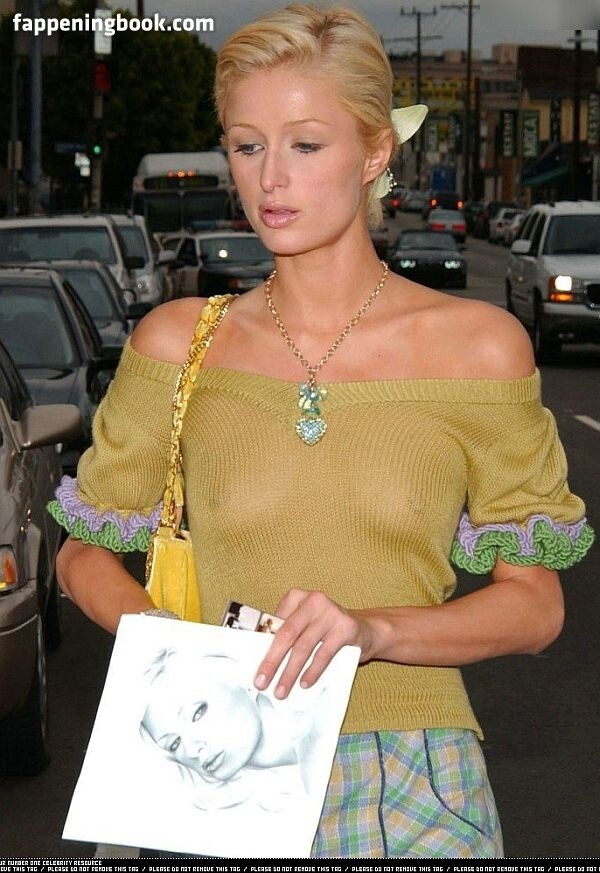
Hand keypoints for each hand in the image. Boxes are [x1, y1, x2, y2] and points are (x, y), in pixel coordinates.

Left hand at [253, 588, 375, 698]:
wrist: (365, 629)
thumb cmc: (326, 630)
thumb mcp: (305, 625)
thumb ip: (287, 635)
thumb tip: (262, 662)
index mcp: (297, 597)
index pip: (274, 623)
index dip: (261, 645)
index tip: (253, 666)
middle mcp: (313, 600)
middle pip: (286, 634)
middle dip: (272, 661)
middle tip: (262, 683)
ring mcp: (330, 612)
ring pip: (304, 646)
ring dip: (290, 672)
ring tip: (282, 690)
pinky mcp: (345, 627)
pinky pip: (324, 653)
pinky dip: (313, 671)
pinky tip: (304, 683)